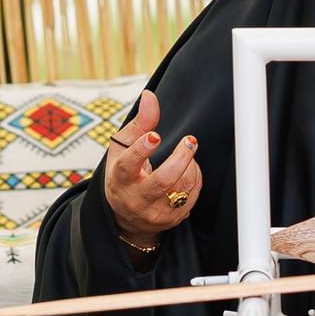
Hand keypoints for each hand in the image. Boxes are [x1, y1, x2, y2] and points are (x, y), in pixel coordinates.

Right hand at [101, 89, 203, 247]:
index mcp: (119, 179)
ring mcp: (155, 213)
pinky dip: (194, 178)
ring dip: (190, 165)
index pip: (128, 165)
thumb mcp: (123, 149)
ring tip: (187, 151)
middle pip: (164, 181)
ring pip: (182, 188)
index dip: (141, 150)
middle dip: (180, 158)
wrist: (124, 216)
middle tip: (190, 140)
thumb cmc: (124, 173)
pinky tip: (189, 168)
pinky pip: (192, 196)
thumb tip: (150, 96)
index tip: (155, 136)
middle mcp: (136, 199)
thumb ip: (139, 123)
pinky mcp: (171, 220)